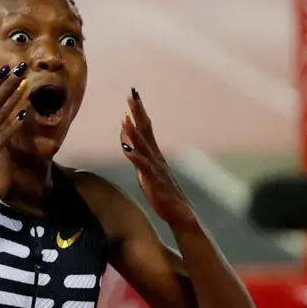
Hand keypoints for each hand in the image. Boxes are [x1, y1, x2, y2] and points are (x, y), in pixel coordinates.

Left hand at [120, 88, 193, 225]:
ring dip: (134, 131)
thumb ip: (138, 154)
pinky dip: (135, 156)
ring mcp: (154, 167)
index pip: (146, 127)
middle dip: (138, 112)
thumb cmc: (163, 192)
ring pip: (143, 145)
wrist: (181, 212)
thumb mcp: (147, 170)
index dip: (139, 111)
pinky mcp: (152, 180)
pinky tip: (126, 149)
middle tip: (132, 94)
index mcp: (154, 153)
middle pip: (146, 130)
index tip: (133, 95)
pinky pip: (143, 166)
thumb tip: (127, 139)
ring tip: (126, 117)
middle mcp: (155, 156)